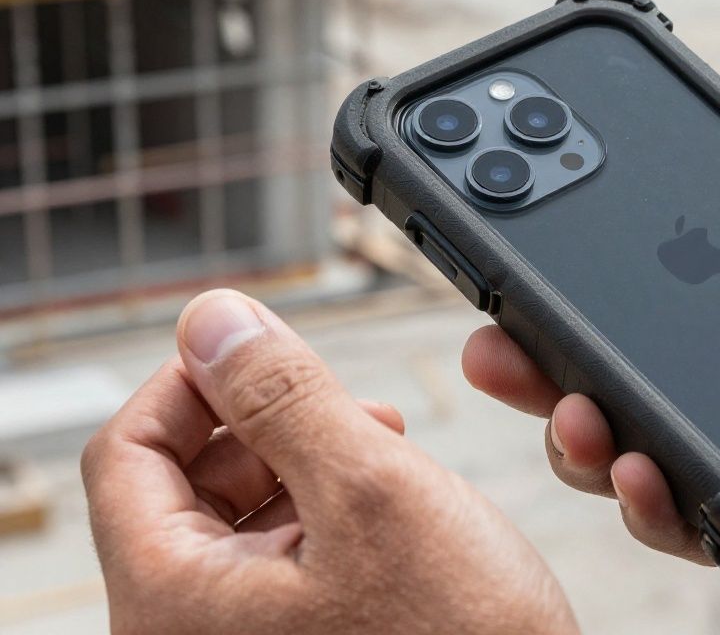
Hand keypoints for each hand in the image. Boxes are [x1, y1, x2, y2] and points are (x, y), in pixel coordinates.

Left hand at [83, 290, 575, 633]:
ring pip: (233, 521)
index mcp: (175, 604)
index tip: (260, 347)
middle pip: (176, 485)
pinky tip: (387, 503)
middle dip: (258, 423)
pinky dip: (323, 513)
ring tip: (378, 447)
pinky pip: (276, 564)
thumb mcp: (374, 491)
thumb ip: (284, 396)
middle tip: (342, 404)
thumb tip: (213, 321)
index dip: (191, 380)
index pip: (125, 452)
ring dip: (299, 462)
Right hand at [461, 77, 719, 596]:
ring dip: (600, 442)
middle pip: (671, 381)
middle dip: (567, 367)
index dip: (623, 282)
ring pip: (685, 462)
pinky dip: (679, 512)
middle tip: (500, 341)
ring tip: (555, 406)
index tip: (549, 254)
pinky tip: (639, 471)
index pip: (708, 291)